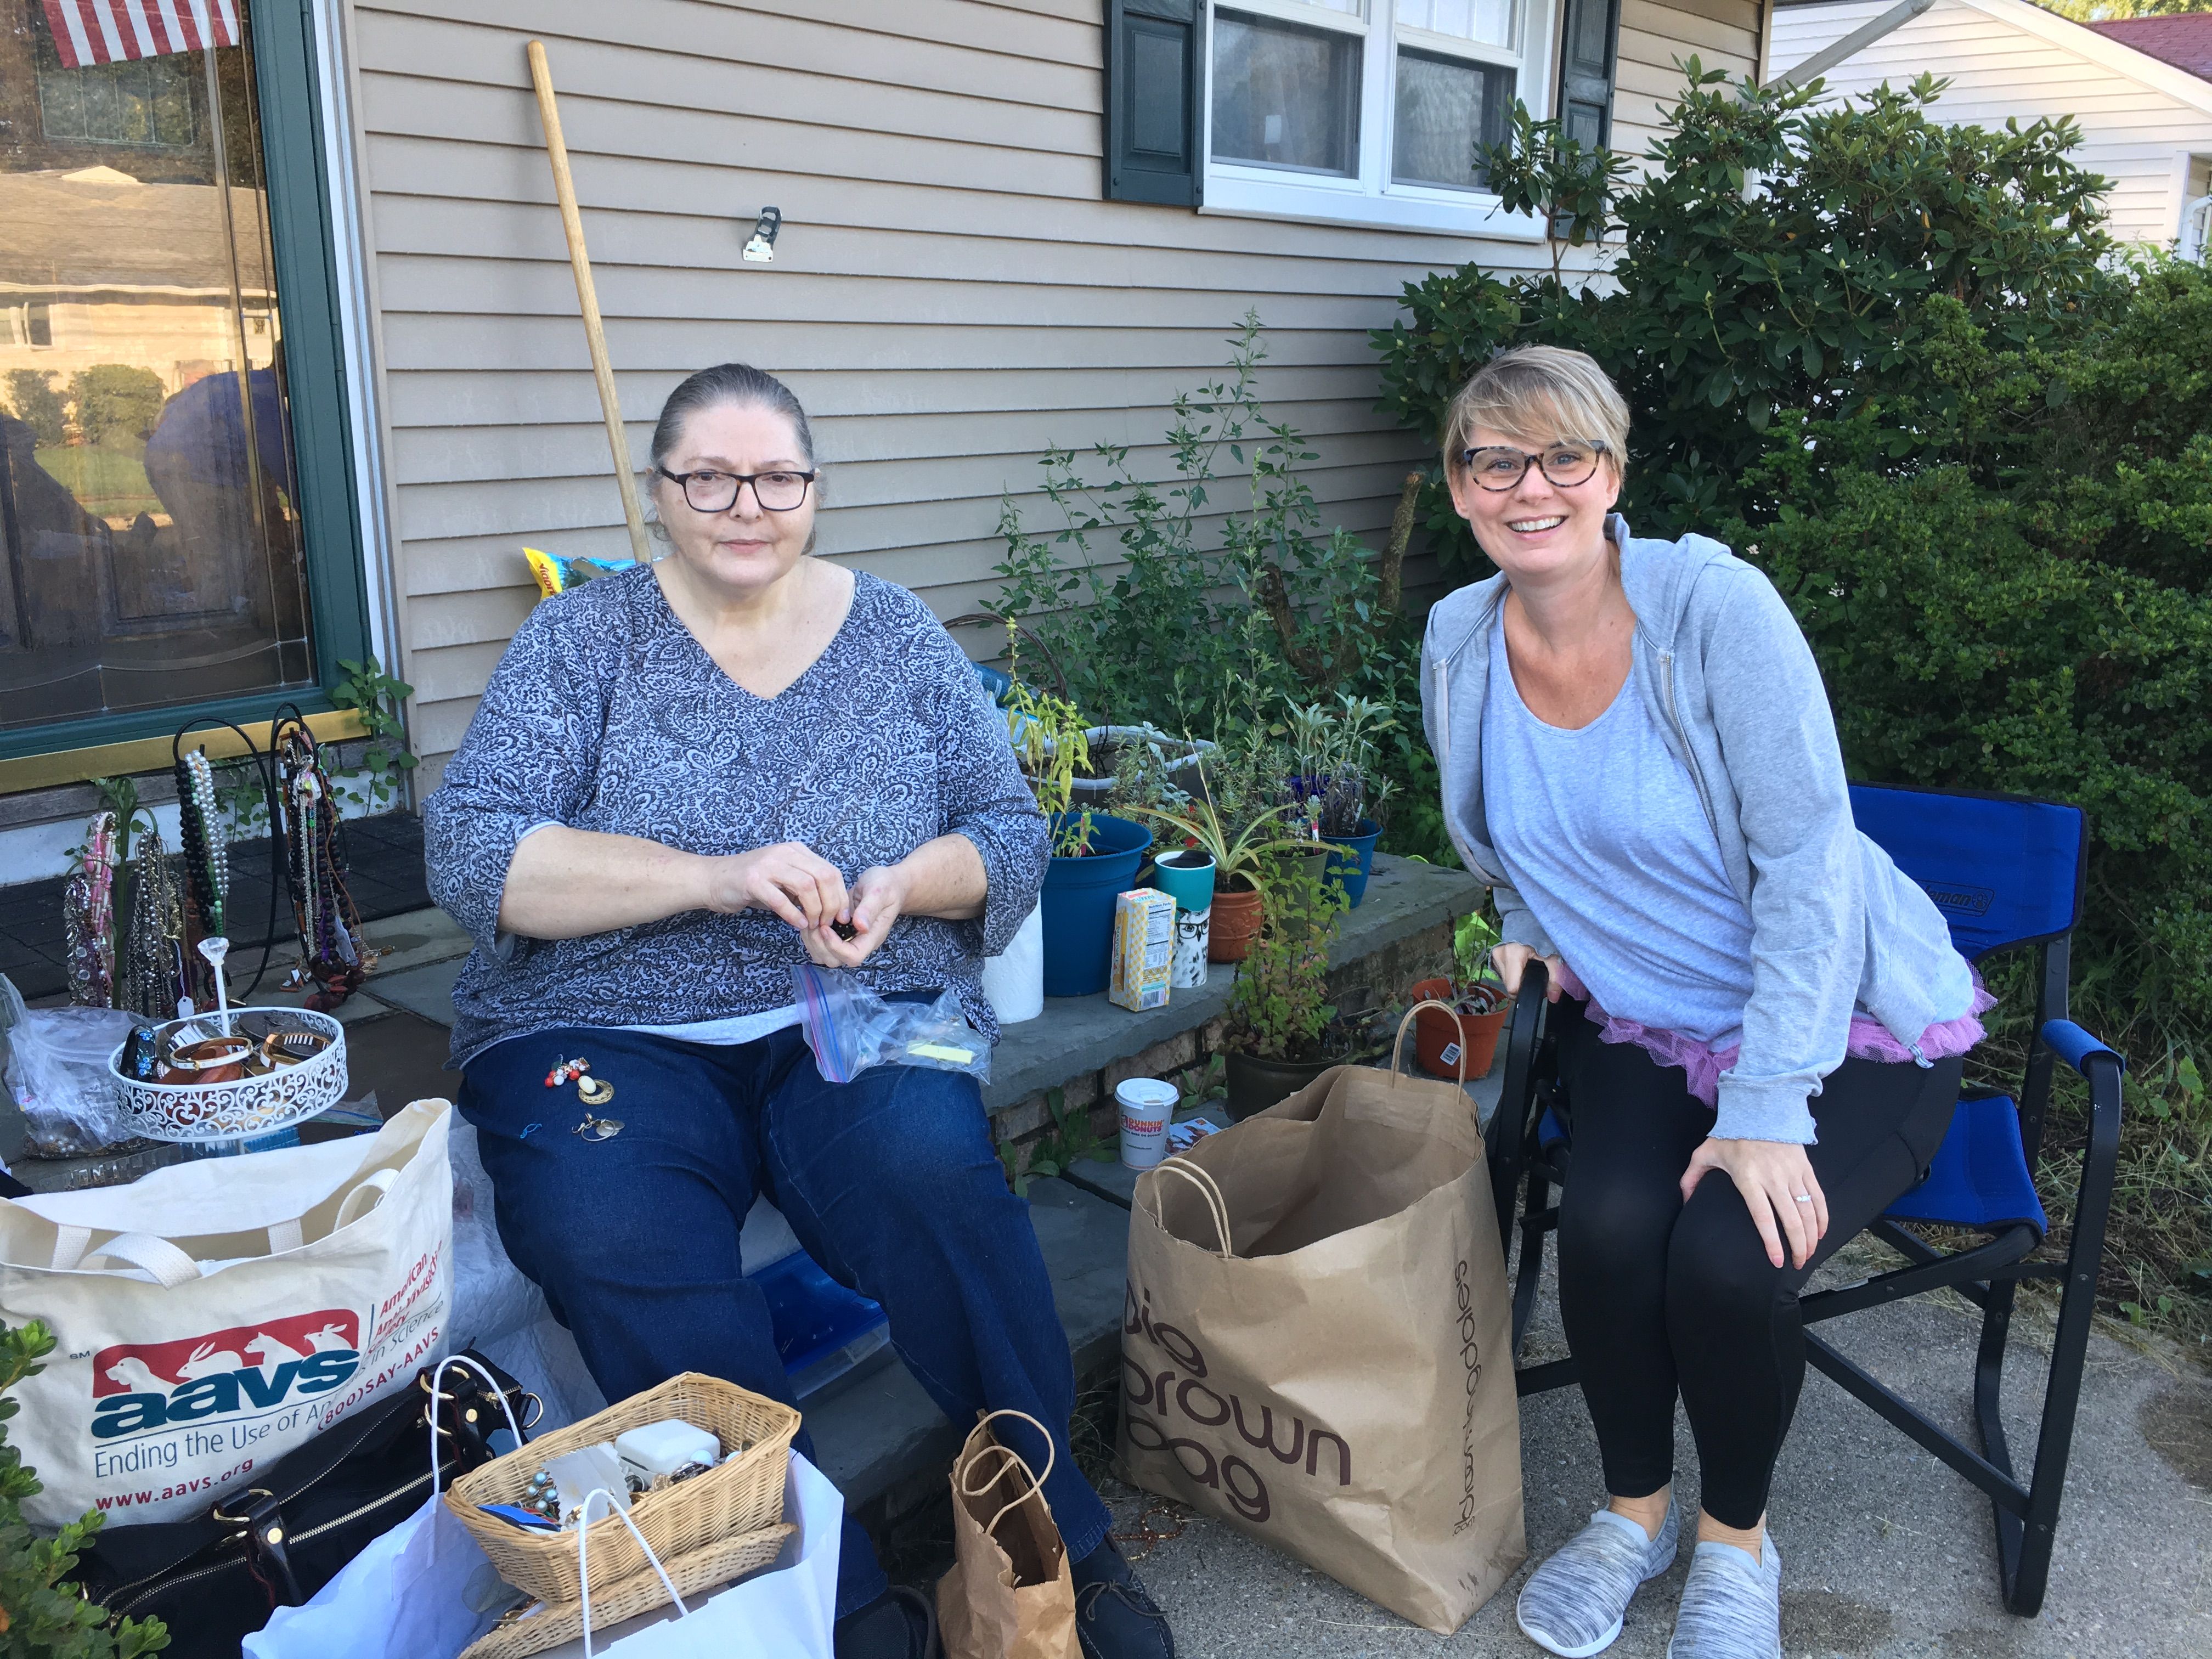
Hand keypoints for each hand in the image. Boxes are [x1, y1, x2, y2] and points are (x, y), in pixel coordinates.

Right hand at [706, 842, 848, 932]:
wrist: (714, 879)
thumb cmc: (752, 883)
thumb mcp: (784, 880)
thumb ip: (806, 887)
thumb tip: (833, 907)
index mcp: (796, 851)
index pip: (830, 871)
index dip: (840, 896)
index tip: (842, 917)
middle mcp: (784, 852)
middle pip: (823, 876)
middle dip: (831, 904)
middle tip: (828, 923)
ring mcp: (768, 864)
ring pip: (806, 885)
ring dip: (814, 910)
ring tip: (812, 925)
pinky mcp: (752, 880)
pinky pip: (780, 899)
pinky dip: (793, 914)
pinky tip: (797, 924)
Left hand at [803, 864, 908, 967]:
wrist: (887, 884)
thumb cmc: (886, 887)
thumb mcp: (879, 891)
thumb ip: (870, 908)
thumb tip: (860, 926)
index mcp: (872, 936)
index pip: (853, 956)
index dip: (835, 946)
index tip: (825, 927)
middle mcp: (859, 942)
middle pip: (835, 960)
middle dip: (819, 945)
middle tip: (814, 923)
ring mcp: (848, 939)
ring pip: (825, 955)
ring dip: (813, 942)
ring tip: (811, 921)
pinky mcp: (839, 933)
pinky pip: (821, 945)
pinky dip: (812, 936)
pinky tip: (812, 919)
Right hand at [1491, 942, 1565, 1001]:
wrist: (1530, 924)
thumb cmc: (1542, 939)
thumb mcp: (1553, 957)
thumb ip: (1555, 978)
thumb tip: (1553, 998)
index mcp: (1513, 954)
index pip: (1513, 987)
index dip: (1525, 990)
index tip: (1535, 985)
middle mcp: (1500, 954)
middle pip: (1509, 985)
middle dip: (1522, 985)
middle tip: (1533, 975)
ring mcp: (1494, 955)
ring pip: (1505, 980)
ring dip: (1516, 979)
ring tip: (1527, 969)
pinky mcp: (1493, 956)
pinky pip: (1502, 973)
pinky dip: (1512, 974)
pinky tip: (1520, 966)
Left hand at [1680, 1137, 1828, 1269]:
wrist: (1760, 1107)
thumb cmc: (1731, 1134)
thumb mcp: (1705, 1153)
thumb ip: (1691, 1178)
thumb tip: (1685, 1202)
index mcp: (1749, 1178)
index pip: (1763, 1217)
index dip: (1772, 1243)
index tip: (1776, 1261)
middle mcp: (1774, 1178)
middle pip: (1791, 1220)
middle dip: (1797, 1247)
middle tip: (1797, 1264)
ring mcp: (1793, 1173)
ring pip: (1808, 1212)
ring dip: (1811, 1237)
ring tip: (1807, 1254)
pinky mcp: (1806, 1168)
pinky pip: (1818, 1197)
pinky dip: (1822, 1218)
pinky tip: (1820, 1233)